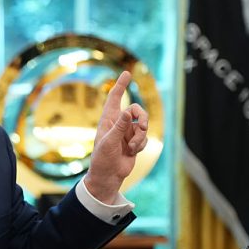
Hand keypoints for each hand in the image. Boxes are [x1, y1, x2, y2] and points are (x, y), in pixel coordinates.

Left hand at [84, 71, 148, 203]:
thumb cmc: (103, 158)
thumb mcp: (109, 142)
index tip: (126, 73)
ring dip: (140, 136)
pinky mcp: (134, 141)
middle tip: (143, 126)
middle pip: (137, 110)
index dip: (120, 85)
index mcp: (108, 119)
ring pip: (143, 125)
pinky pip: (145, 137)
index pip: (114, 98)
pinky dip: (141, 144)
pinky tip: (132, 152)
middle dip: (143, 117)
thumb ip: (120, 127)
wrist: (109, 175)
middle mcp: (118, 123)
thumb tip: (129, 112)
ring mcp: (127, 132)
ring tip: (131, 147)